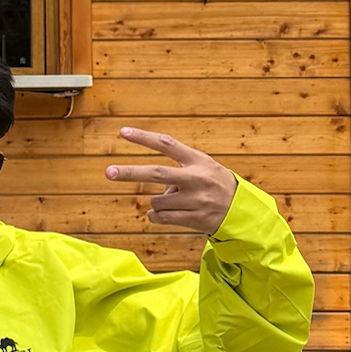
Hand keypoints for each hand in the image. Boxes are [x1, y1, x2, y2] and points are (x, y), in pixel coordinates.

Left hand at [105, 129, 237, 234]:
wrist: (241, 209)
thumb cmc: (215, 183)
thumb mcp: (203, 165)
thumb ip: (179, 166)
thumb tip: (155, 184)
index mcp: (197, 160)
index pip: (167, 144)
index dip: (144, 138)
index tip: (123, 132)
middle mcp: (195, 178)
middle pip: (156, 173)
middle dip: (130, 172)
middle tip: (109, 172)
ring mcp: (195, 199)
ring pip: (157, 201)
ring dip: (156, 203)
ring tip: (171, 202)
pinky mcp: (194, 218)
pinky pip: (162, 218)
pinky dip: (155, 217)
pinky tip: (161, 215)